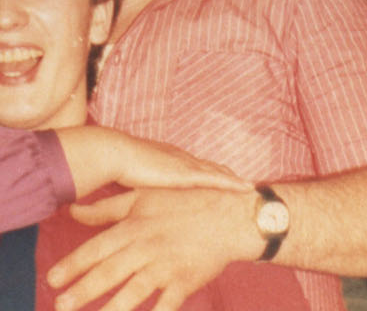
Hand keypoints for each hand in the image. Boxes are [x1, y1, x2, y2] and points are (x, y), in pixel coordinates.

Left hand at [48, 184, 258, 310]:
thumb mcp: (139, 198)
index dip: (72, 265)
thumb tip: (72, 210)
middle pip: (108, 273)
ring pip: (132, 292)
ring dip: (110, 310)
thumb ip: (105, 208)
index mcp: (131, 228)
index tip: (51, 279)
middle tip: (59, 306)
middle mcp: (144, 248)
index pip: (95, 249)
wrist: (225, 214)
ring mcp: (164, 267)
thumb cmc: (179, 203)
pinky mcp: (184, 283)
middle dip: (82, 291)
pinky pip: (166, 306)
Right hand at [74, 127, 246, 195]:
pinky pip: (218, 178)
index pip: (196, 168)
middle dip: (228, 177)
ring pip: (219, 172)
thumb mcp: (134, 186)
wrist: (115, 156)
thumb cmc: (118, 170)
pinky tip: (247, 188)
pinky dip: (233, 183)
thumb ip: (143, 194)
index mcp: (170, 160)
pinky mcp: (189, 174)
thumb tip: (138, 208)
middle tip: (245, 187)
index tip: (223, 180)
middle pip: (211, 168)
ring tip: (251, 189)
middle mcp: (182, 159)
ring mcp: (187, 165)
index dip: (211, 174)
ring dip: (235, 181)